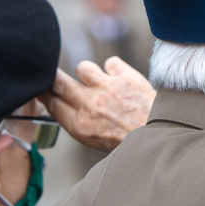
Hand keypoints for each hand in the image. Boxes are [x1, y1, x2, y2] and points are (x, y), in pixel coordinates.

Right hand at [40, 57, 155, 151]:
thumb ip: (79, 123)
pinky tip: (120, 79)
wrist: (161, 136)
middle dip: (52, 77)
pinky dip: (114, 69)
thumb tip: (65, 107)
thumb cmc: (129, 142)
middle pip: (58, 82)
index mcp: (81, 125)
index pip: (51, 102)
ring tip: (100, 83)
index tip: (42, 88)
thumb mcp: (96, 142)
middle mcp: (90, 104)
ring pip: (83, 68)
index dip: (43, 93)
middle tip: (54, 75)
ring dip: (89, 74)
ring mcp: (108, 88)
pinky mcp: (126, 76)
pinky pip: (110, 62)